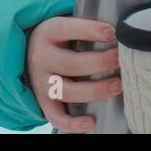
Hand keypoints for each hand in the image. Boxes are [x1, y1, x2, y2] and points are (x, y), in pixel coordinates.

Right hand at [24, 15, 123, 132]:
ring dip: (95, 90)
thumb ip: (87, 27)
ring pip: (67, 91)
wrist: (27, 53)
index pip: (68, 29)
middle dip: (101, 62)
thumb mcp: (66, 26)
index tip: (113, 33)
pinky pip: (55, 117)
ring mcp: (41, 82)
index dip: (91, 31)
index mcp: (49, 32)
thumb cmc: (60, 38)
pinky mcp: (43, 102)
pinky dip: (72, 124)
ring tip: (118, 86)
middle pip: (72, 63)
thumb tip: (122, 29)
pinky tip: (91, 122)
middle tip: (122, 60)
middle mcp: (42, 57)